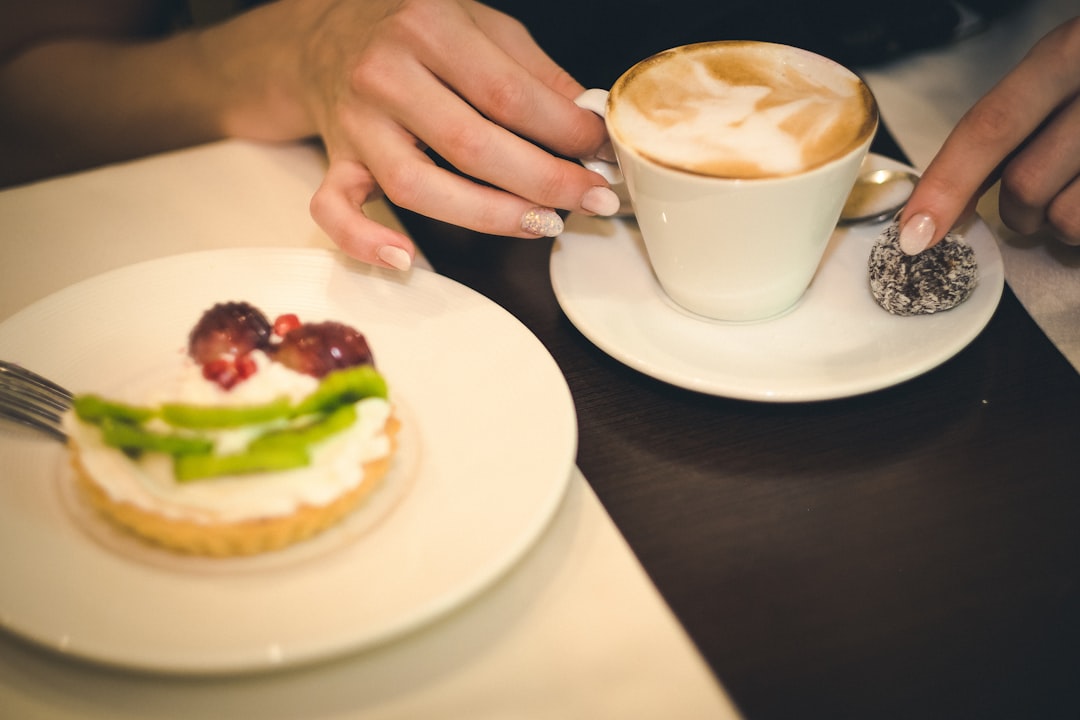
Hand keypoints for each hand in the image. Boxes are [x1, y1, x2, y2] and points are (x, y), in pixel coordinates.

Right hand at [293, 0, 617, 268]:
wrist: (329, 34)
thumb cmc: (417, 32)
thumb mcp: (483, 26)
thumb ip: (537, 74)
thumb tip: (591, 126)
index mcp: (428, 27)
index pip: (508, 95)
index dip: (566, 132)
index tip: (604, 153)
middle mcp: (385, 74)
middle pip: (471, 146)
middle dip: (545, 182)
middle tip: (593, 199)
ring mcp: (356, 123)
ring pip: (418, 187)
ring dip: (489, 216)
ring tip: (543, 224)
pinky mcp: (335, 160)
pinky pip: (334, 209)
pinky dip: (365, 240)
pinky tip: (407, 258)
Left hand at [898, 17, 1079, 253]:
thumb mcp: (1066, 70)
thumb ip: (1014, 123)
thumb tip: (942, 200)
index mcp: (1070, 51)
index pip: (990, 127)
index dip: (946, 186)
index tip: (915, 233)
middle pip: (1024, 184)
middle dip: (1017, 211)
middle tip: (1032, 204)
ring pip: (1066, 218)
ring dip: (1061, 226)